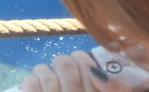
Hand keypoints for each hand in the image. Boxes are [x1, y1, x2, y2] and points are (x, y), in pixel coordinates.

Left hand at [20, 51, 134, 91]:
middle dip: (64, 63)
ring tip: (50, 78)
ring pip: (43, 71)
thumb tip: (99, 70)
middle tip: (66, 71)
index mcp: (95, 91)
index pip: (86, 64)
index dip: (83, 60)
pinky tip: (36, 86)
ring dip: (44, 71)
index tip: (83, 66)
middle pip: (63, 63)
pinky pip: (29, 85)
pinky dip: (31, 81)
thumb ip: (119, 89)